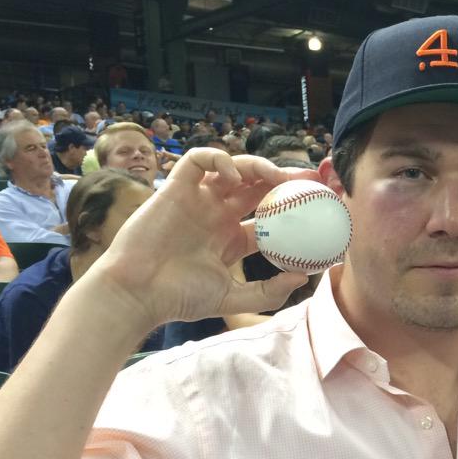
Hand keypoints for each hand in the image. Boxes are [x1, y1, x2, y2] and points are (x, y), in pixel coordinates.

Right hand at [83, 149, 316, 332]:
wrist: (138, 293)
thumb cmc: (179, 298)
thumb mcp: (233, 298)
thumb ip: (268, 291)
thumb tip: (304, 275)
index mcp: (234, 238)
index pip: (271, 216)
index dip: (294, 208)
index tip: (318, 206)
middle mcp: (219, 216)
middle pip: (257, 187)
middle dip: (284, 179)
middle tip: (309, 179)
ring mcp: (198, 201)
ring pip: (232, 169)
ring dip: (256, 165)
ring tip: (275, 176)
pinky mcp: (175, 189)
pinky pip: (198, 162)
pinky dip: (218, 159)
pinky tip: (234, 175)